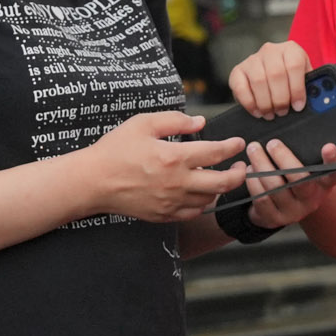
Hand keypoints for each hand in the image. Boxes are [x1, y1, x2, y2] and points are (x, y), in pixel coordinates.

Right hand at [79, 110, 249, 223]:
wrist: (93, 181)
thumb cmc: (115, 150)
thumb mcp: (143, 124)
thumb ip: (174, 121)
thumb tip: (199, 123)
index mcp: (174, 157)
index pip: (215, 153)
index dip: (232, 147)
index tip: (239, 143)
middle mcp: (177, 183)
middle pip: (222, 183)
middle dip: (238, 174)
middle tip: (242, 167)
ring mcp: (171, 202)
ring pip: (209, 200)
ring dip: (219, 188)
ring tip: (218, 177)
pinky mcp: (163, 215)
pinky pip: (192, 213)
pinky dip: (201, 204)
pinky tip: (199, 193)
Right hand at [229, 40, 314, 115]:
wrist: (273, 71)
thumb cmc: (292, 79)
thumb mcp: (304, 78)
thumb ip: (311, 87)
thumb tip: (319, 101)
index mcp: (291, 49)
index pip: (294, 66)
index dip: (297, 89)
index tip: (298, 106)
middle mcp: (271, 50)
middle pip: (275, 74)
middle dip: (280, 99)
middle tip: (283, 112)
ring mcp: (252, 59)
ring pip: (258, 81)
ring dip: (265, 103)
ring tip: (271, 114)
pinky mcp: (238, 70)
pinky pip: (240, 87)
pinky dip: (249, 103)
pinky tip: (257, 111)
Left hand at [231, 137, 335, 232]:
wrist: (275, 211)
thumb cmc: (290, 181)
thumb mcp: (303, 169)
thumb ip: (304, 153)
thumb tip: (296, 124)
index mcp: (323, 185)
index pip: (334, 173)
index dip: (333, 161)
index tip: (328, 146)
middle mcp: (312, 200)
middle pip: (300, 179)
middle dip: (283, 157)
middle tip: (271, 143)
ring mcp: (293, 212)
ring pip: (276, 187)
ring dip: (262, 165)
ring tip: (253, 150)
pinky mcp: (274, 218)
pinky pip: (262, 197)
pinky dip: (253, 180)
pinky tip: (250, 170)